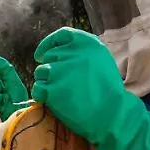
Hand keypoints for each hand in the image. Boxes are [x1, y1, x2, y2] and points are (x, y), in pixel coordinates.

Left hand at [30, 28, 124, 145]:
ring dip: (46, 82)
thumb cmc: (107, 90)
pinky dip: (41, 95)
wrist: (111, 115)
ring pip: (40, 72)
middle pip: (49, 56)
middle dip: (51, 69)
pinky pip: (38, 88)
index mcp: (88, 43)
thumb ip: (81, 53)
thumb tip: (55, 51)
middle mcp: (73, 54)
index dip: (49, 44)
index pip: (62, 35)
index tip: (42, 54)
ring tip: (61, 93)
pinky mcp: (52, 89)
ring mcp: (60, 71)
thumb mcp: (101, 61)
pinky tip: (54, 101)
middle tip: (62, 84)